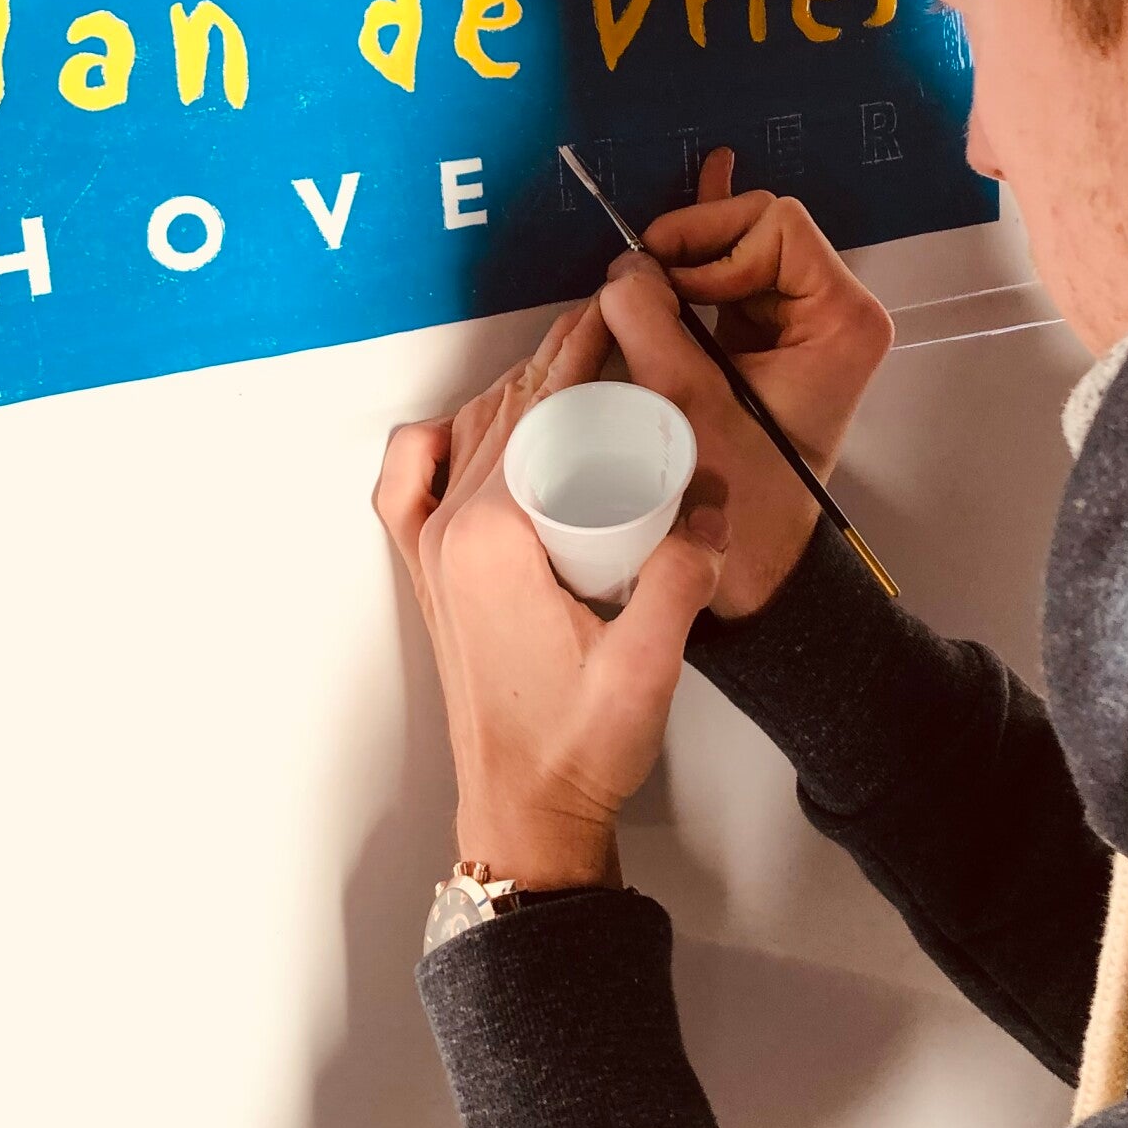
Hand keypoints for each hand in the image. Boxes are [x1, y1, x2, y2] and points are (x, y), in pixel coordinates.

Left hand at [375, 301, 729, 888]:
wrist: (525, 813)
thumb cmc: (575, 748)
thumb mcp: (649, 662)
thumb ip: (684, 573)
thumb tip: (714, 500)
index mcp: (491, 538)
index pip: (538, 410)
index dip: (582, 351)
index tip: (619, 314)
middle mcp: (448, 533)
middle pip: (505, 411)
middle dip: (560, 358)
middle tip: (614, 324)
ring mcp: (432, 553)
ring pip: (469, 434)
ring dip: (518, 390)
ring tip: (575, 364)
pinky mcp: (432, 577)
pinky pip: (412, 481)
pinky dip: (443, 440)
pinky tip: (478, 433)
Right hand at [604, 150, 893, 618]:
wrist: (754, 565)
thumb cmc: (737, 497)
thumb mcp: (688, 405)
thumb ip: (652, 326)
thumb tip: (624, 270)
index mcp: (842, 321)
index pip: (778, 224)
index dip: (714, 242)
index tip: (671, 290)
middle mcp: (831, 312)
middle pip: (755, 228)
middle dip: (692, 249)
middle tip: (641, 288)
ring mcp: (798, 323)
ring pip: (734, 249)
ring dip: (681, 263)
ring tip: (637, 285)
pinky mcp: (763, 338)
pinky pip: (730, 275)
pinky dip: (703, 250)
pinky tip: (695, 191)